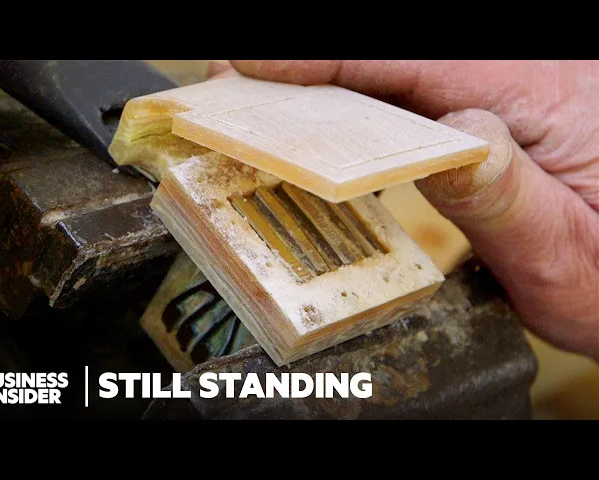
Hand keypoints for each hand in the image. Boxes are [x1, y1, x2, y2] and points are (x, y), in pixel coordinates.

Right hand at [223, 60, 598, 360]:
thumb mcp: (563, 255)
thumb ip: (503, 197)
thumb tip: (443, 137)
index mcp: (550, 95)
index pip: (414, 61)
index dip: (324, 61)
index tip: (252, 65)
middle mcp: (529, 75)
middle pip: (396, 57)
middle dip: (313, 68)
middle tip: (241, 83)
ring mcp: (510, 87)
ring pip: (400, 69)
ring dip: (332, 81)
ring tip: (270, 99)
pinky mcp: (495, 108)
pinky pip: (415, 90)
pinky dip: (361, 97)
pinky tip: (328, 112)